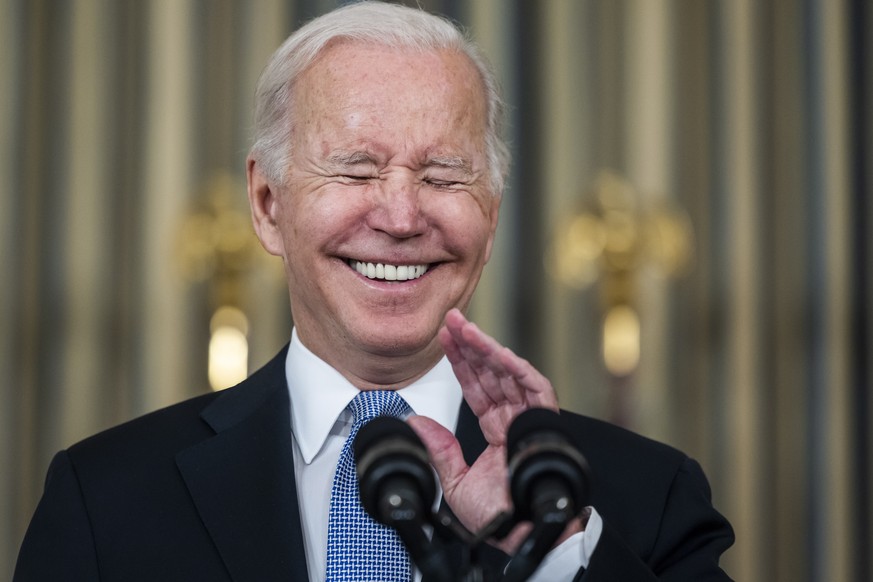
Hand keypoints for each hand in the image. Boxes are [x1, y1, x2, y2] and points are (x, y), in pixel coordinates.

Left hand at [407, 308, 579, 553]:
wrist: (522, 534)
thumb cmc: (499, 517)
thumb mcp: (455, 483)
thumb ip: (439, 450)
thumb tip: (417, 422)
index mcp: (496, 429)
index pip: (476, 386)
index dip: (460, 362)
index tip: (444, 338)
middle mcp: (513, 420)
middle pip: (491, 372)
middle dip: (471, 344)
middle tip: (452, 320)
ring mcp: (529, 420)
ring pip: (509, 373)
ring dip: (488, 349)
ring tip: (466, 329)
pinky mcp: (545, 423)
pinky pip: (535, 388)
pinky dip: (518, 369)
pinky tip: (498, 352)